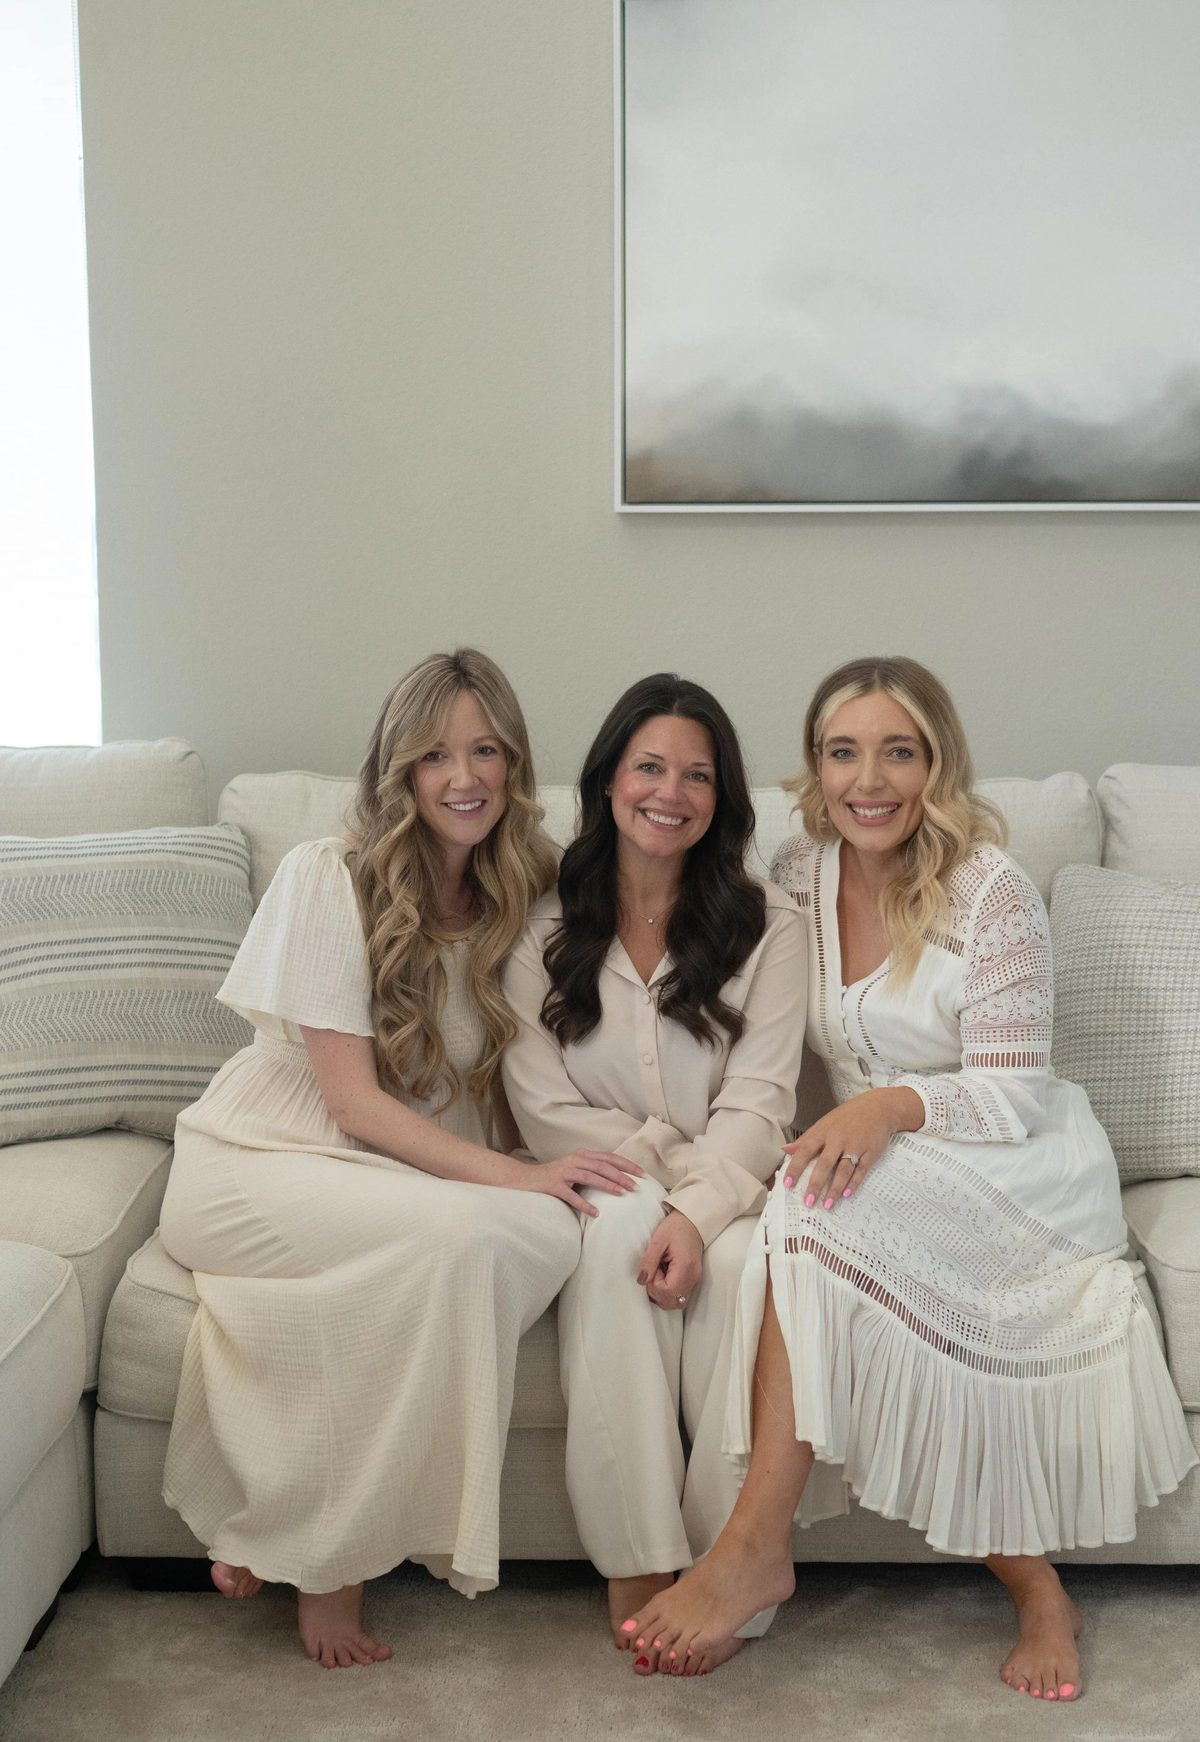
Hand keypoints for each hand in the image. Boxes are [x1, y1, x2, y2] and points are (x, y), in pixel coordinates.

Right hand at [516, 1150, 643, 1216]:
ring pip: (590, 1177)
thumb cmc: (552, 1177)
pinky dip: (584, 1204)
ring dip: (608, 1185)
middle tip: (636, 1186)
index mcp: (581, 1155)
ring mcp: (563, 1172)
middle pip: (603, 1166)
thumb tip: (617, 1180)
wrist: (523, 1179)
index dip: (626, 1164)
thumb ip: (591, 1170)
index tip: (642, 1174)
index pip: (608, 1157)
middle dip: (621, 1175)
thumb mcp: (573, 1169)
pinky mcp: (553, 1185)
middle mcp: (574, 1160)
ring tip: (622, 1194)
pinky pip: (571, 1196)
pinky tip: (595, 1213)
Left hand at [636, 1208, 702, 1310]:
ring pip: (676, 1302)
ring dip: (662, 1293)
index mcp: (685, 1267)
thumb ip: (649, 1261)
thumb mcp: (658, 1240)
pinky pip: (680, 1295)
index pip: (667, 1292)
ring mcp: (694, 1280)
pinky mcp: (693, 1279)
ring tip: (659, 1273)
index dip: (654, 1284)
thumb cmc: (676, 1227)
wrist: (693, 1221)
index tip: (653, 1268)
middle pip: (672, 1302)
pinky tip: (665, 1276)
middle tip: (654, 1271)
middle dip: (657, 1292)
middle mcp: (692, 1277)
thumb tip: (641, 1280)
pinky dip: (669, 1291)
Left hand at [782, 1087, 922, 1211]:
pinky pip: (861, 1171)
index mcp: (823, 1132)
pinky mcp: (871, 1153)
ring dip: (835, 1189)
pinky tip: (846, 1194)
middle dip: (816, 1184)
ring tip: (827, 1204)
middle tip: (808, 1201)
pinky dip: (854, 1183)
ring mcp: (855, 1146)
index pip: (806, 1150)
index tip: (788, 1183)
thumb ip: (806, 1139)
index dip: (796, 1167)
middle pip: (825, 1164)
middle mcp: (838, 1139)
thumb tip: (785, 1150)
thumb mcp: (824, 1123)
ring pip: (843, 1170)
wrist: (878, 1107)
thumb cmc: (847, 1117)